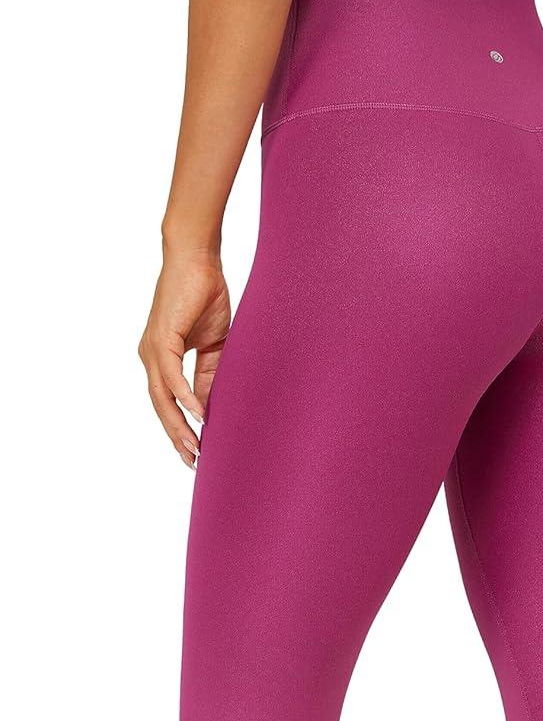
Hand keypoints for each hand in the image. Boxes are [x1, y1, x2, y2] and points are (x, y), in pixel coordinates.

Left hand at [139, 252, 230, 465]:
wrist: (197, 258)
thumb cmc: (204, 295)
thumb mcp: (212, 345)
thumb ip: (209, 376)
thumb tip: (210, 407)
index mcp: (161, 358)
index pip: (168, 403)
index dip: (180, 428)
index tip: (194, 451)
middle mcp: (151, 357)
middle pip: (161, 407)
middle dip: (177, 437)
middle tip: (193, 462)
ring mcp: (153, 349)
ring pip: (163, 398)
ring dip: (178, 426)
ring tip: (194, 447)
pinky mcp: (162, 338)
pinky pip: (172, 377)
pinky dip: (185, 398)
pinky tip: (198, 415)